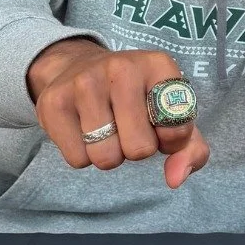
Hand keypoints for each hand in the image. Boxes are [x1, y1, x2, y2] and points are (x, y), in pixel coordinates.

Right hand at [27, 39, 208, 187]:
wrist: (78, 67)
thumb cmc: (137, 99)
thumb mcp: (171, 115)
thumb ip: (190, 150)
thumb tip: (175, 179)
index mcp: (159, 65)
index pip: (177, 129)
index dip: (169, 139)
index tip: (158, 124)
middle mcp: (122, 67)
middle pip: (139, 149)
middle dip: (136, 149)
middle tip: (128, 128)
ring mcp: (84, 82)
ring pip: (106, 157)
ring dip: (109, 154)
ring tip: (106, 128)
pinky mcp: (54, 102)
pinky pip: (78, 159)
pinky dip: (83, 155)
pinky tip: (83, 128)